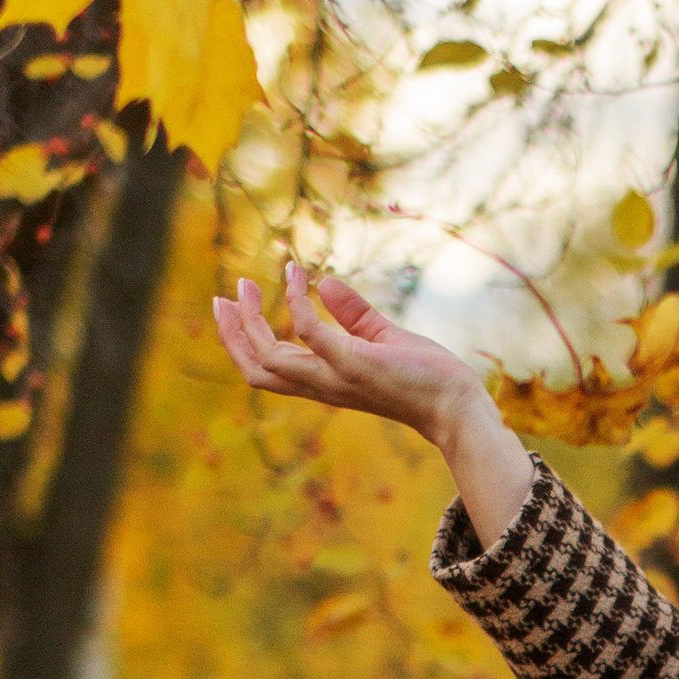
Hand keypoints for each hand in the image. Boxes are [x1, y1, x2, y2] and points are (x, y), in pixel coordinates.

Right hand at [211, 257, 478, 444]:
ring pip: (268, 358)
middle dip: (232, 334)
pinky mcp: (353, 363)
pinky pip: (308, 332)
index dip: (244, 341)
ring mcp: (335, 376)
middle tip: (223, 297)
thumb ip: (352, 314)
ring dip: (250, 321)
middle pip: (255, 370)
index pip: (269, 371)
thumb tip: (324, 283)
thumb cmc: (425, 377)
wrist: (456, 404)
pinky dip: (298, 302)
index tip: (237, 304)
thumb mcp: (382, 338)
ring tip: (244, 285)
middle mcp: (323, 385)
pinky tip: (300, 275)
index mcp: (325, 383)